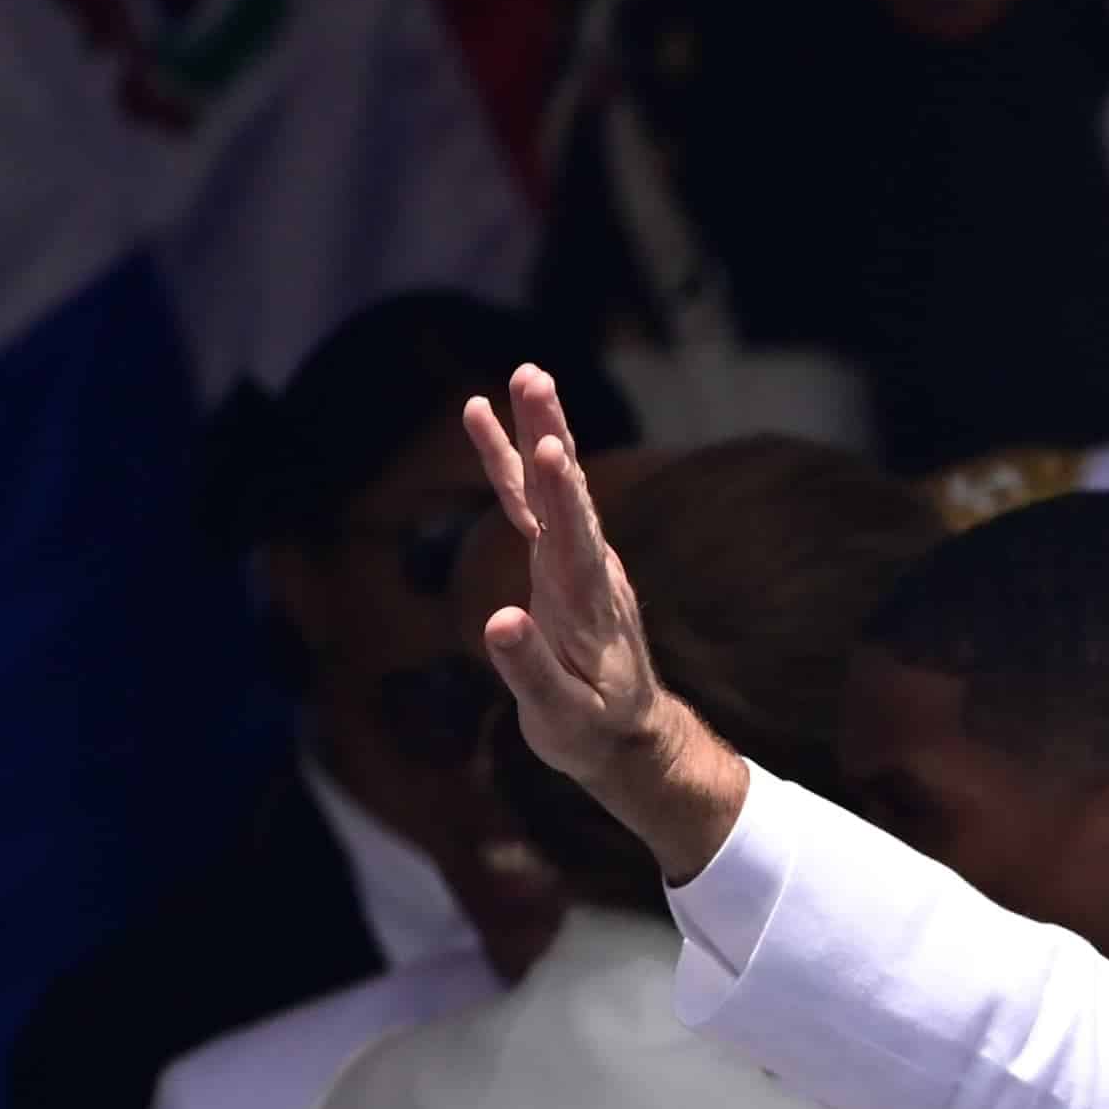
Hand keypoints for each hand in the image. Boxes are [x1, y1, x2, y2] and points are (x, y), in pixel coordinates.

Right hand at [462, 365, 747, 881]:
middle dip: (549, 437)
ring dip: (536, 431)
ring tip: (524, 375)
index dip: (559, 495)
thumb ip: (529, 670)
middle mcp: (588, 571)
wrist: (626, 733)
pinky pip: (528, 501)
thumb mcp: (560, 717)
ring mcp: (574, 560)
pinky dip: (509, 460)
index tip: (548, 447)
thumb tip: (498, 620)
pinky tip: (482, 415)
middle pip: (566, 496)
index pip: (574, 541)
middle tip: (534, 379)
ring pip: (551, 488)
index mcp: (588, 607)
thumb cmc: (591, 730)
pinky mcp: (556, 560)